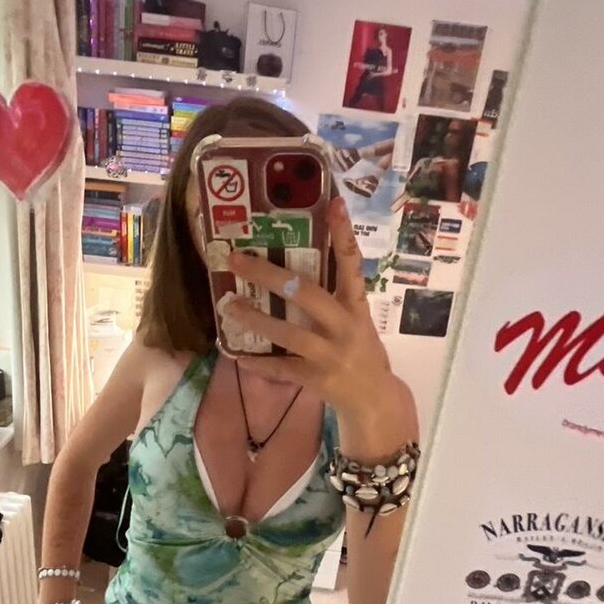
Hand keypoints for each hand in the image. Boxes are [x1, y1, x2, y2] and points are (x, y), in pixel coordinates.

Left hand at [223, 198, 411, 439]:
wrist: (376, 400)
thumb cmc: (363, 352)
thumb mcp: (358, 320)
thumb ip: (335, 299)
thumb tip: (294, 271)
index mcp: (356, 306)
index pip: (352, 263)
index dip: (344, 234)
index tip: (335, 203)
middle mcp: (344, 327)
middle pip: (305, 294)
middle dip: (269, 275)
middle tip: (238, 259)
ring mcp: (329, 354)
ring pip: (286, 334)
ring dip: (254, 318)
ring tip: (228, 305)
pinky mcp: (315, 379)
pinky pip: (280, 369)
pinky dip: (258, 363)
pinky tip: (238, 354)